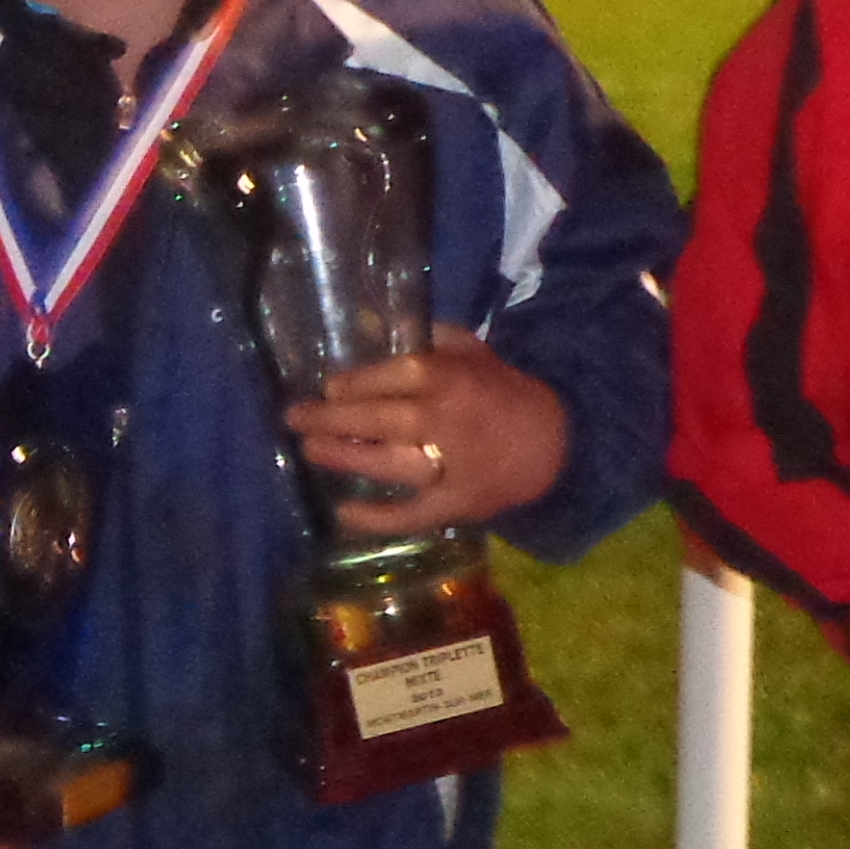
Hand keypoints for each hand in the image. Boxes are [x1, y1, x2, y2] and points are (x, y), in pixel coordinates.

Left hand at [282, 327, 570, 534]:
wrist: (554, 444)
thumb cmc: (503, 393)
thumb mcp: (476, 352)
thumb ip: (433, 338)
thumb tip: (379, 329)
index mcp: (449, 378)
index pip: (388, 377)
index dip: (352, 384)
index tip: (328, 388)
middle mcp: (444, 420)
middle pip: (376, 419)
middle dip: (329, 419)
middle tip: (295, 418)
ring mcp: (449, 465)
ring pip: (386, 462)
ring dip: (344, 458)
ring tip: (310, 451)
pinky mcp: (454, 504)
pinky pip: (409, 514)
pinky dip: (375, 519)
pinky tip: (342, 514)